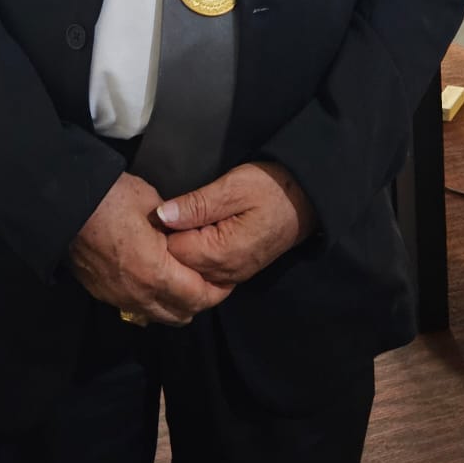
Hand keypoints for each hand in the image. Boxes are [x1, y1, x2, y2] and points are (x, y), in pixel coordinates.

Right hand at [69, 171, 233, 326]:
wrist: (63, 206)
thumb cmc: (110, 199)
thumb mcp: (152, 202)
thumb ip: (175, 224)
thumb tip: (185, 232)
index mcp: (156, 272)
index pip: (198, 296)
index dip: (217, 290)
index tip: (227, 279)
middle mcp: (139, 294)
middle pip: (182, 313)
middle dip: (200, 300)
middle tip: (210, 281)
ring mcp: (119, 298)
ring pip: (159, 316)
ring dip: (177, 304)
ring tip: (184, 282)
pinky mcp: (103, 295)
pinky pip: (138, 308)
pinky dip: (153, 302)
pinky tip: (155, 282)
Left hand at [158, 161, 316, 287]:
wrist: (305, 200)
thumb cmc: (270, 188)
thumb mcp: (232, 187)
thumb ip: (197, 204)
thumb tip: (162, 215)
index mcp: (222, 252)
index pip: (174, 253)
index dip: (161, 232)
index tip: (157, 212)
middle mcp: (226, 272)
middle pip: (180, 268)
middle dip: (168, 245)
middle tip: (165, 216)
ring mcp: (232, 275)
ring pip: (191, 273)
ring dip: (181, 251)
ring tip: (179, 224)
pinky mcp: (236, 271)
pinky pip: (205, 273)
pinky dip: (194, 258)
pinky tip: (192, 236)